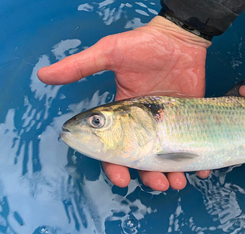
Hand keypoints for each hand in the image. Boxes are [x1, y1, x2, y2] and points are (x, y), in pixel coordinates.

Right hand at [38, 16, 211, 190]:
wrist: (178, 38)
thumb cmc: (143, 45)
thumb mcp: (110, 54)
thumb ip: (80, 66)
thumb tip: (43, 76)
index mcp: (123, 117)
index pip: (115, 149)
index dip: (115, 167)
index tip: (120, 179)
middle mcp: (145, 126)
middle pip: (144, 161)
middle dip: (149, 177)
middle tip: (158, 184)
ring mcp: (168, 125)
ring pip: (168, 159)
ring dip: (172, 175)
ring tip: (177, 182)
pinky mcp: (188, 120)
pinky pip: (192, 146)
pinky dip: (198, 163)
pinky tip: (201, 172)